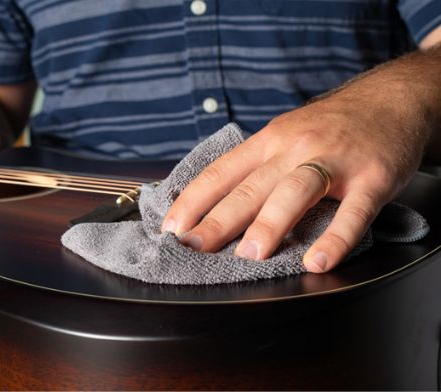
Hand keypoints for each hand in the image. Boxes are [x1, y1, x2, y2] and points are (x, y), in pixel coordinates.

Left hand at [161, 94, 426, 272]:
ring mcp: (334, 161)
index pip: (221, 173)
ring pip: (294, 192)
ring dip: (269, 224)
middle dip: (217, 219)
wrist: (392, 98)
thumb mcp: (286, 134)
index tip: (171, 229)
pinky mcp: (372, 176)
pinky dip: (335, 237)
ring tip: (249, 254)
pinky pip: (353, 211)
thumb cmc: (331, 126)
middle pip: (249, 187)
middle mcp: (294, 148)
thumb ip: (257, 166)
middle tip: (193, 247)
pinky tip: (317, 261)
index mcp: (269, 141)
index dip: (192, 201)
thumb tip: (215, 204)